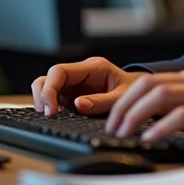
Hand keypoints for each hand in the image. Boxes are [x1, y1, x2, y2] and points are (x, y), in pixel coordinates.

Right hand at [31, 57, 147, 116]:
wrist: (140, 93)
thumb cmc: (133, 92)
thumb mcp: (122, 98)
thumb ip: (101, 102)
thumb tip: (78, 104)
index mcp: (93, 67)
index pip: (60, 71)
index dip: (50, 89)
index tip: (52, 110)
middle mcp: (80, 73)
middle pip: (49, 77)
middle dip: (43, 96)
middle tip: (49, 115)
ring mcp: (74, 83)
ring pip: (46, 85)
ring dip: (43, 100)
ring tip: (50, 116)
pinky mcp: (72, 94)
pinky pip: (53, 96)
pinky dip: (49, 105)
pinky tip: (54, 116)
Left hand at [106, 66, 183, 148]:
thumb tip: (158, 120)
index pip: (149, 81)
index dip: (125, 99)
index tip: (113, 118)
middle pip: (147, 84)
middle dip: (123, 106)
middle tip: (113, 127)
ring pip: (160, 96)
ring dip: (135, 115)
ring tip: (125, 134)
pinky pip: (182, 115)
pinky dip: (161, 126)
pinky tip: (151, 138)